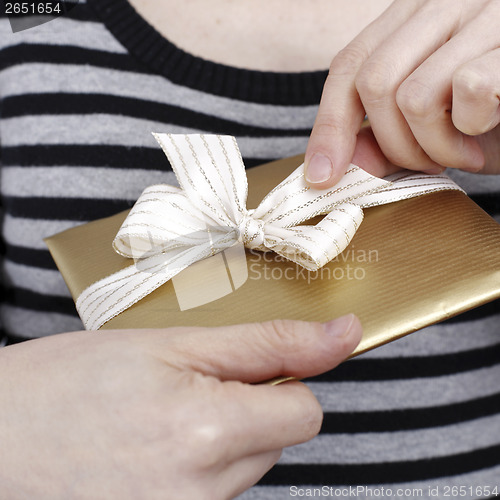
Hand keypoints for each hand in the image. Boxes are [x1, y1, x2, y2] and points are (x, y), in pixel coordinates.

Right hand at [0, 315, 360, 499]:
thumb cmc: (72, 381)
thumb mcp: (175, 344)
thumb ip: (269, 343)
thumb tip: (343, 334)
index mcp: (209, 435)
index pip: (305, 412)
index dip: (281, 379)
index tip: (248, 366)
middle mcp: (201, 496)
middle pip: (275, 439)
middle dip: (246, 407)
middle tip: (183, 385)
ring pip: (244, 467)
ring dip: (218, 437)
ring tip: (157, 416)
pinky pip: (212, 493)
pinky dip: (195, 466)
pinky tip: (148, 448)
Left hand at [305, 0, 499, 187]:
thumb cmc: (495, 114)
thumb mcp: (430, 127)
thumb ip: (379, 139)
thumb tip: (328, 168)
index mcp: (414, 17)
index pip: (349, 66)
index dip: (328, 127)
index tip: (320, 176)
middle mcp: (446, 2)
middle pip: (373, 82)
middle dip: (393, 145)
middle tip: (428, 164)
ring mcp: (486, 11)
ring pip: (413, 94)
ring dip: (433, 147)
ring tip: (463, 153)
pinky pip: (466, 90)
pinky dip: (469, 129)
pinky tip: (488, 131)